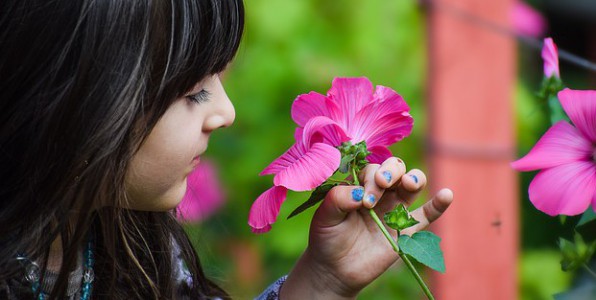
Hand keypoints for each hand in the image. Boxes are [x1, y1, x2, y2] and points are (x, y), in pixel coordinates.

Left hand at [280, 157, 453, 298]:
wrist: (335, 269)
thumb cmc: (327, 238)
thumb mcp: (325, 216)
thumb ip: (337, 199)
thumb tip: (359, 193)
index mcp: (360, 185)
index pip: (372, 169)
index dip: (371, 177)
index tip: (363, 199)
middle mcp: (380, 193)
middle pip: (395, 169)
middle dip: (391, 171)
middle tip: (381, 184)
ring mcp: (395, 210)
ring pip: (412, 184)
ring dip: (413, 178)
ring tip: (409, 184)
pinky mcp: (406, 230)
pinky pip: (427, 214)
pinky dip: (439, 204)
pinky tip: (446, 195)